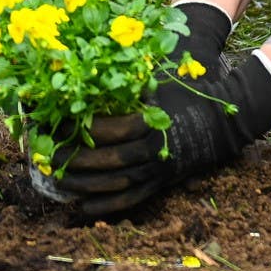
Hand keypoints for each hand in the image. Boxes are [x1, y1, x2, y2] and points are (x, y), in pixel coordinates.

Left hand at [53, 2, 270, 217]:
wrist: (222, 122)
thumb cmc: (185, 93)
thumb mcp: (158, 79)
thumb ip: (129, 76)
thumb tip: (91, 65)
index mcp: (151, 120)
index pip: (109, 129)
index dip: (80, 128)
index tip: (55, 124)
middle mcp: (154, 149)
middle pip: (109, 160)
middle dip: (76, 159)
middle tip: (48, 156)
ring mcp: (158, 170)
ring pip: (117, 183)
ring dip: (86, 185)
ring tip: (58, 181)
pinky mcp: (161, 183)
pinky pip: (131, 199)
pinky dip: (107, 206)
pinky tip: (83, 206)